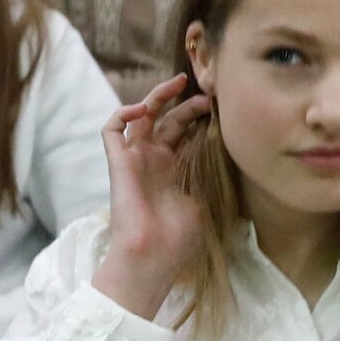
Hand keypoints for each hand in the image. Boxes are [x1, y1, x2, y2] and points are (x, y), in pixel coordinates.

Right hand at [92, 73, 211, 319]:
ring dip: (156, 97)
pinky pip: (112, 130)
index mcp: (174, 172)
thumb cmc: (178, 240)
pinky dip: (122, 114)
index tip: (218, 110)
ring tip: (176, 84)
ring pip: (139, 117)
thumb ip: (208, 179)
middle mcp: (154, 162)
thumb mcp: (204, 204)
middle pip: (166, 121)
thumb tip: (228, 159)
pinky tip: (141, 110)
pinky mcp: (118, 162)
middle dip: (184, 104)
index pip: (184, 135)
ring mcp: (135, 160)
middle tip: (205, 95)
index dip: (197, 119)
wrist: (152, 256)